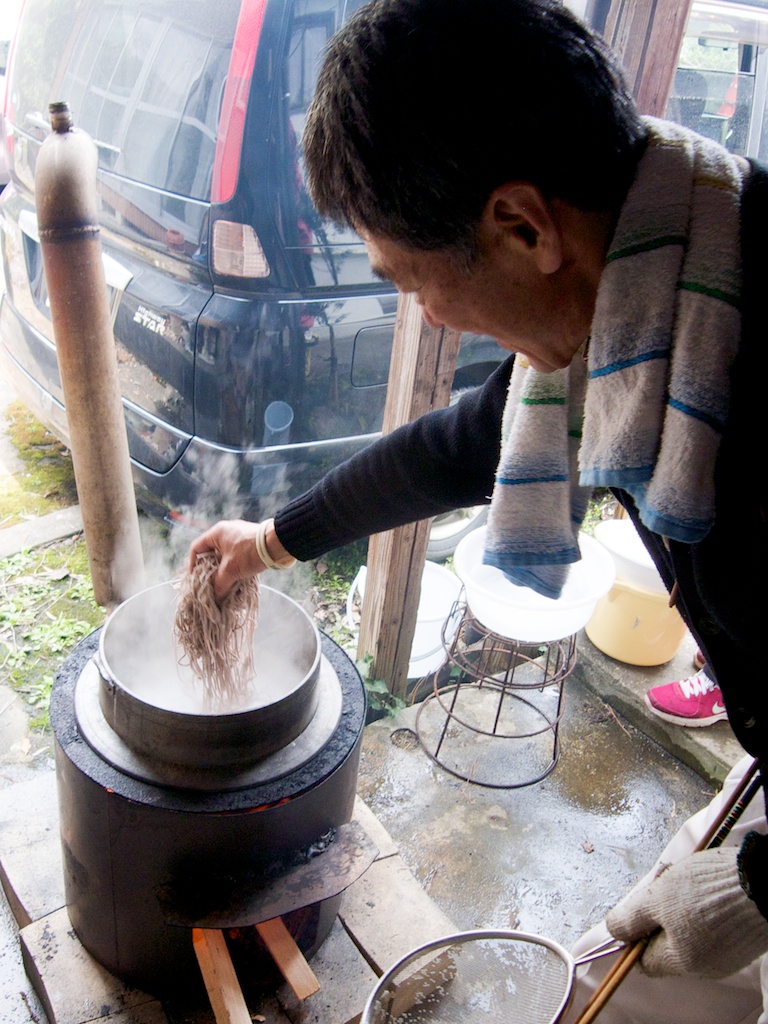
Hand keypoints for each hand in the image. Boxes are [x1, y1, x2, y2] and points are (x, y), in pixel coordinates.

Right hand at [188, 519, 288, 602]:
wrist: (278, 544)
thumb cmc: (250, 553)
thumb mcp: (231, 570)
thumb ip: (219, 584)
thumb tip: (214, 598)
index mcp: (217, 533)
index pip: (196, 548)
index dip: (193, 565)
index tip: (196, 579)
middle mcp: (226, 531)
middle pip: (210, 553)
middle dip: (209, 570)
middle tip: (210, 583)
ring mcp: (239, 535)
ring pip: (224, 555)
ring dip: (223, 569)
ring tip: (224, 583)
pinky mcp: (249, 540)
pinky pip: (235, 554)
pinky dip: (234, 565)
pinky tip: (237, 577)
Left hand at [606, 847, 767, 977]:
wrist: (761, 882)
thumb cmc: (707, 890)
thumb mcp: (658, 898)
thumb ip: (632, 917)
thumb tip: (612, 931)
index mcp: (682, 961)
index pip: (645, 961)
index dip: (635, 936)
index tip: (637, 911)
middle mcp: (704, 967)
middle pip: (667, 948)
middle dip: (659, 917)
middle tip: (663, 888)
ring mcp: (725, 957)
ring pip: (688, 936)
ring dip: (680, 911)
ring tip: (685, 883)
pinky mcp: (740, 942)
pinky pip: (710, 931)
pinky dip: (703, 912)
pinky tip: (706, 889)